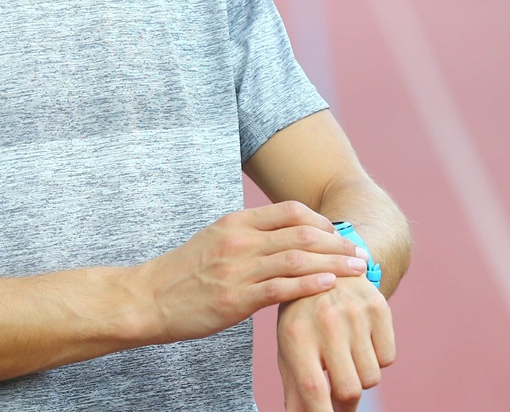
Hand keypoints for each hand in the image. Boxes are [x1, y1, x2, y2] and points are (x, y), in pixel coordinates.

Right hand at [136, 201, 371, 343]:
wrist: (149, 298)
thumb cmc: (184, 273)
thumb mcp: (215, 240)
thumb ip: (248, 235)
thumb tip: (283, 235)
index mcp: (236, 222)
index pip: (290, 211)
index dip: (321, 221)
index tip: (337, 234)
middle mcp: (240, 240)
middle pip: (302, 233)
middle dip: (337, 243)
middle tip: (360, 252)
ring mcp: (238, 269)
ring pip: (298, 259)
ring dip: (333, 263)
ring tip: (356, 270)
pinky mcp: (236, 299)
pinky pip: (281, 288)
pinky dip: (310, 285)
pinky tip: (329, 285)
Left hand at [277, 276, 395, 411]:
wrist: (328, 264)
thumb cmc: (302, 316)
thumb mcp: (289, 346)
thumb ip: (295, 388)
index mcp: (297, 334)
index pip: (313, 389)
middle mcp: (326, 322)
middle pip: (349, 389)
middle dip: (345, 402)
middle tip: (338, 394)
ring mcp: (355, 313)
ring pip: (372, 377)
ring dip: (361, 376)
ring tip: (346, 357)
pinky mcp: (379, 307)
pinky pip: (388, 358)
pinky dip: (377, 358)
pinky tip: (361, 339)